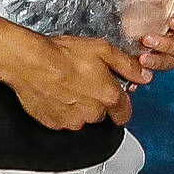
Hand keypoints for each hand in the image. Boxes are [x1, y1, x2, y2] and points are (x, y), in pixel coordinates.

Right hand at [7, 32, 149, 128]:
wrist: (30, 61)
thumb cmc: (63, 54)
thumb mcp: (102, 50)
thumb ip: (127, 65)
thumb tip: (143, 75)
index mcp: (108, 96)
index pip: (125, 113)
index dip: (121, 104)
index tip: (115, 99)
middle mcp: (92, 113)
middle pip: (102, 114)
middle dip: (97, 101)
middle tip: (85, 81)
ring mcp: (72, 121)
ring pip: (82, 118)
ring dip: (79, 106)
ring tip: (68, 85)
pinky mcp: (53, 123)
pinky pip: (62, 119)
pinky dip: (61, 109)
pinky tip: (56, 92)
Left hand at [137, 1, 173, 74]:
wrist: (118, 8)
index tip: (173, 22)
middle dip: (168, 45)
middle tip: (148, 39)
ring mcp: (161, 50)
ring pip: (170, 62)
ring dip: (157, 61)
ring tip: (142, 57)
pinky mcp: (147, 60)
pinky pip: (150, 72)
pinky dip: (143, 72)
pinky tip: (134, 68)